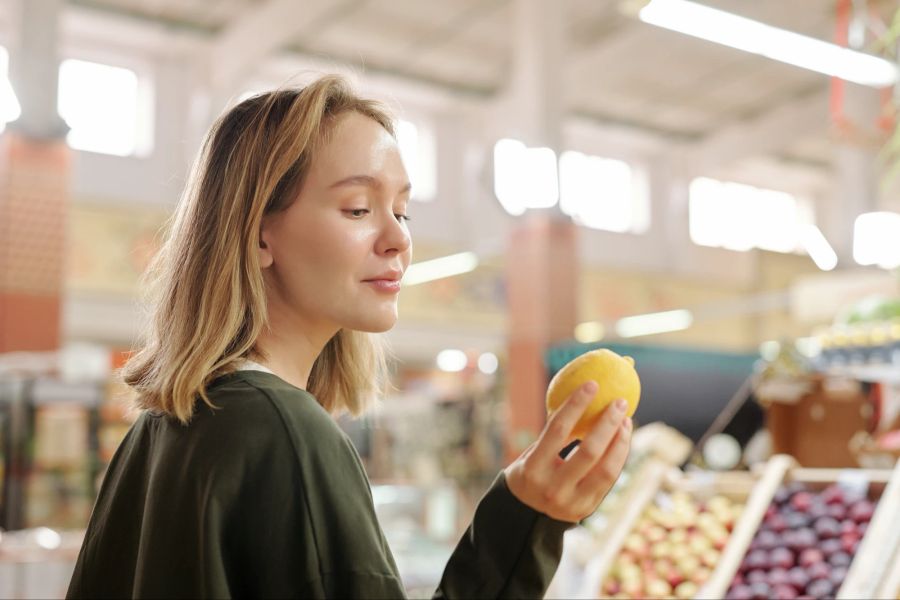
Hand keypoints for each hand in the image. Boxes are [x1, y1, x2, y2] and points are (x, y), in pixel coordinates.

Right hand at [503, 381, 631, 522]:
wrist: (525, 514)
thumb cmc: (530, 471)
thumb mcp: (531, 454)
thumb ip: (553, 433)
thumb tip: (579, 394)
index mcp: (533, 468)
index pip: (557, 430)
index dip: (576, 405)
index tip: (592, 384)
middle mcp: (552, 487)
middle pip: (589, 450)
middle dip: (607, 423)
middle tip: (619, 402)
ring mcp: (572, 502)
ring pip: (606, 468)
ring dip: (620, 441)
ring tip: (625, 419)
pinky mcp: (586, 509)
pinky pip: (609, 479)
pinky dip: (619, 456)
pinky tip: (622, 438)